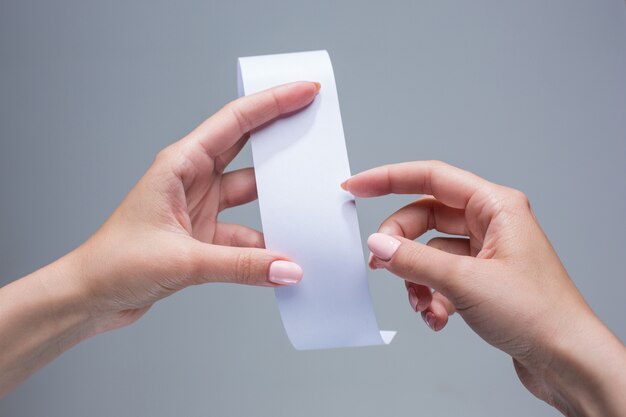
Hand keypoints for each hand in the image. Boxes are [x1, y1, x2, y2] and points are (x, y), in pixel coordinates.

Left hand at [75, 81, 319, 332]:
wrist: (92, 296)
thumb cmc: (115, 263)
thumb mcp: (182, 260)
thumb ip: (240, 266)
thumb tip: (288, 268)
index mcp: (180, 165)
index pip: (234, 123)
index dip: (273, 104)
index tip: (305, 93)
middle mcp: (192, 179)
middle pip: (247, 148)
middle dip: (282, 136)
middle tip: (316, 126)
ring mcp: (201, 207)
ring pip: (252, 193)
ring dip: (278, 199)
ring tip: (310, 198)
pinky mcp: (205, 235)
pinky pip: (247, 232)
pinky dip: (266, 243)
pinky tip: (284, 253)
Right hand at [343, 161, 625, 416]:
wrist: (566, 360)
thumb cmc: (538, 314)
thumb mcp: (465, 282)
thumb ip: (414, 259)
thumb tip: (378, 245)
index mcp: (495, 206)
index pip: (431, 177)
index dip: (389, 179)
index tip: (357, 187)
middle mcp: (492, 223)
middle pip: (425, 217)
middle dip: (400, 243)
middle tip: (381, 263)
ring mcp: (487, 251)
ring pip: (431, 251)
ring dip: (416, 278)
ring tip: (419, 303)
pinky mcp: (483, 278)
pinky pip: (442, 276)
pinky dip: (431, 295)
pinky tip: (436, 317)